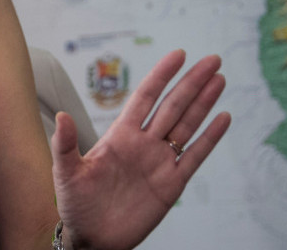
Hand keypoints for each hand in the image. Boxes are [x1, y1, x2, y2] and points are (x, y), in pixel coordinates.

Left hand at [51, 50, 230, 249]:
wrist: (93, 238)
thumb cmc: (75, 204)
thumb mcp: (65, 173)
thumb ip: (64, 144)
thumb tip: (62, 116)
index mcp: (120, 135)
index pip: (145, 97)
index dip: (162, 75)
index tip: (179, 55)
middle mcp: (143, 144)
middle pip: (173, 106)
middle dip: (192, 83)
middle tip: (212, 60)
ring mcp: (159, 162)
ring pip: (187, 126)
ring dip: (204, 103)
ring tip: (219, 79)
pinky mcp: (172, 185)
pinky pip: (195, 157)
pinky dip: (210, 138)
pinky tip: (223, 118)